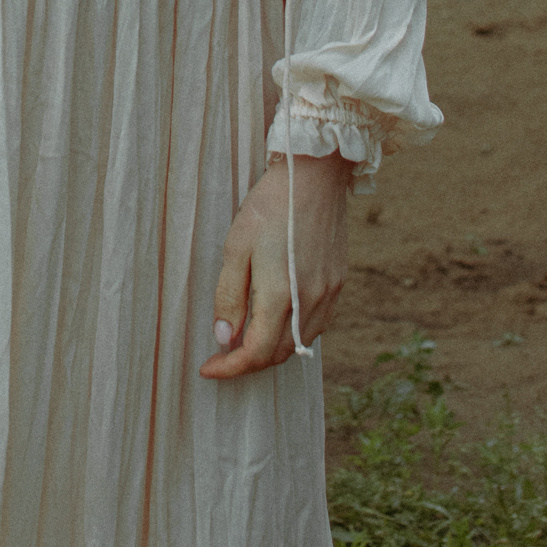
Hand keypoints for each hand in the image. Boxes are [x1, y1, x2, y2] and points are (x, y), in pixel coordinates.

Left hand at [200, 152, 350, 380]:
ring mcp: (328, 294)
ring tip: (246, 340)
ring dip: (271, 350)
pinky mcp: (337, 283)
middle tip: (222, 356)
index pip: (255, 352)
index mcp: (280, 295)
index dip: (230, 368)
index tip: (208, 369)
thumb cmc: (269, 206)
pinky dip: (294, 333)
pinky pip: (316, 325)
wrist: (314, 177)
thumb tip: (225, 338)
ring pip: (300, 343)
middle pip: (278, 354)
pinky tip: (277, 320)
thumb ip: (229, 296)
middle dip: (249, 362)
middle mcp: (309, 302)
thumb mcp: (236, 247)